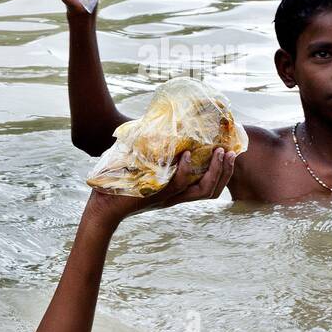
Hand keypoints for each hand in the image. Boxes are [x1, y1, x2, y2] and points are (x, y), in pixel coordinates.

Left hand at [88, 148, 236, 223]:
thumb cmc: (117, 186)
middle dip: (225, 171)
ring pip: (203, 189)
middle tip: (231, 152)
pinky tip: (186, 154)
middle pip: (213, 190)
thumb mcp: (140, 166)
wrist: (100, 207)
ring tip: (220, 152)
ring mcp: (168, 198)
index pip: (209, 186)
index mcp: (176, 192)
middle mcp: (176, 197)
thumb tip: (159, 124)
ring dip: (215, 170)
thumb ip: (153, 152)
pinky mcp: (156, 196)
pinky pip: (179, 184)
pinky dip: (186, 169)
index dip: (223, 172)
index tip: (230, 153)